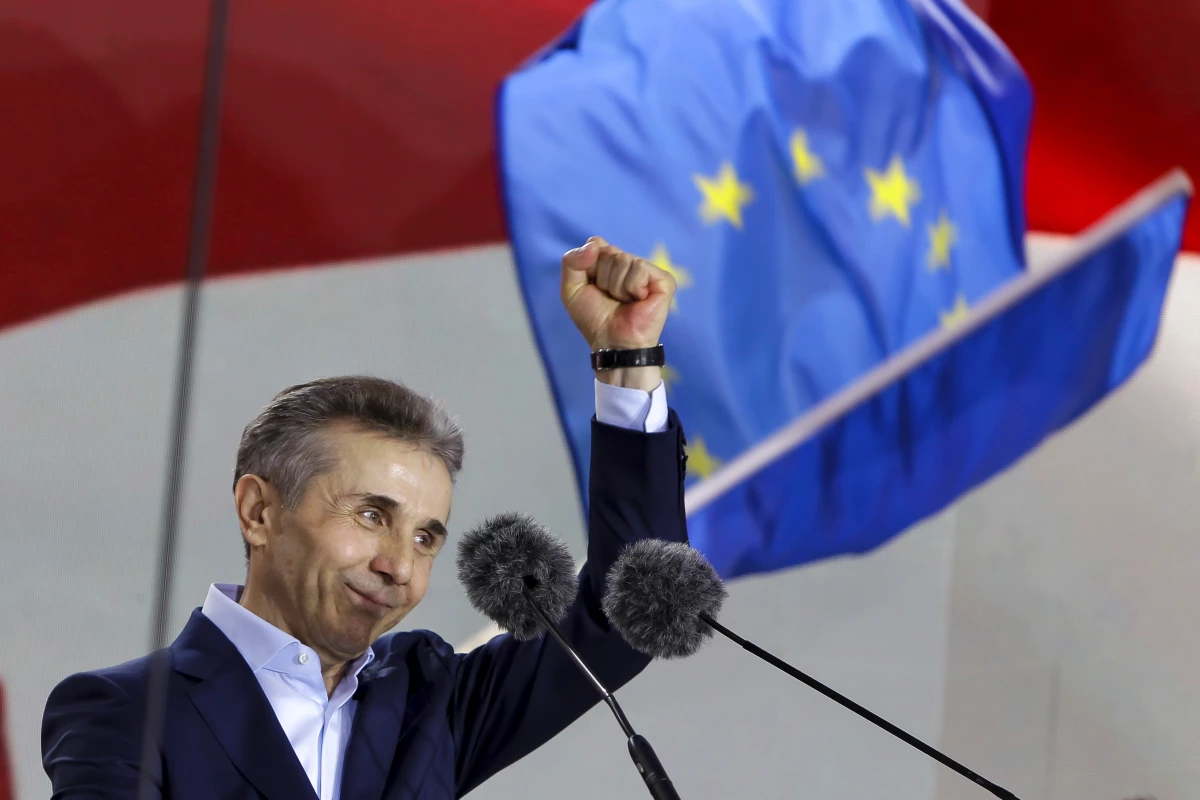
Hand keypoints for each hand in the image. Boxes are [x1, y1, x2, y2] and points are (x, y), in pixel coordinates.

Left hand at [561, 237, 675, 390]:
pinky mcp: (663, 280)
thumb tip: (594, 243)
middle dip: (602, 278)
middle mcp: (630, 263)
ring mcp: (648, 271)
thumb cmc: (595, 320)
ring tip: (624, 302)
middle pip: (608, 251)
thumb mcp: (571, 290)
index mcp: (611, 262)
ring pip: (623, 259)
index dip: (589, 265)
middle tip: (611, 299)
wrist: (612, 343)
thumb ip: (571, 261)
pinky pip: (639, 268)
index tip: (593, 287)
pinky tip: (637, 301)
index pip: (596, 243)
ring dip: (616, 287)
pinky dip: (631, 288)